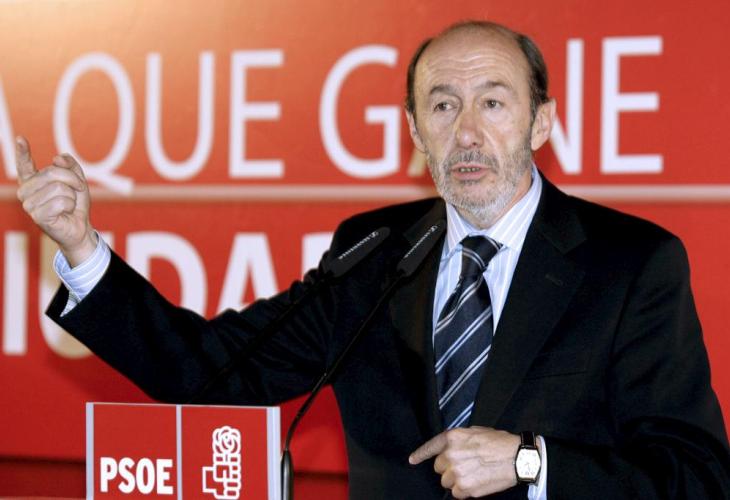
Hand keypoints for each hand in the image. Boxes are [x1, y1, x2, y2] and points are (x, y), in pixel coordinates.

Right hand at [15, 136, 96, 266]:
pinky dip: (71, 206)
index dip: (22, 151)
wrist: (80, 228)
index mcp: (33, 181)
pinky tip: (65, 213)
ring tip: (68, 205)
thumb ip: (70, 166)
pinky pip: (61, 202)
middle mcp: (26, 191)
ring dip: (72, 196)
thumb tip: (58, 158)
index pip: (24, 164)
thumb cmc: (75, 205)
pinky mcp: (37, 216)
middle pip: (52, 173)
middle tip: (77, 190)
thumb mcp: (77, 182)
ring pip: (59, 188)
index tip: (20, 138)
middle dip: (72, 180)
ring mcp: (29, 204)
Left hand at [409, 426, 520, 497]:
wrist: (517, 458)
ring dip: (456, 480)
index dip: (420, 455)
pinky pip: (456, 493)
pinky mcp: (465, 488)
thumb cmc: (499, 443)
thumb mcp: (475, 432)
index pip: (430, 447)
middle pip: (439, 467)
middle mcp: (450, 455)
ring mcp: (456, 472)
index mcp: (452, 438)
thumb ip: (458, 440)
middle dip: (449, 468)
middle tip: (466, 465)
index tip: (412, 460)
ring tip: (473, 474)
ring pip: (446, 482)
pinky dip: (464, 491)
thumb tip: (451, 448)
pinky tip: (476, 483)